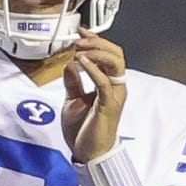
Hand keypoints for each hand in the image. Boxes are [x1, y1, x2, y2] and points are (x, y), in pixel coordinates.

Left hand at [62, 29, 126, 162]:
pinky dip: (94, 69)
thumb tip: (70, 64)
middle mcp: (116, 87)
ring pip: (115, 64)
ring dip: (97, 52)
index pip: (109, 55)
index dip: (96, 40)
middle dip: (98, 42)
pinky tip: (81, 62)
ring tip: (80, 49)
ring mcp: (114, 95)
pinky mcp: (109, 105)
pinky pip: (105, 82)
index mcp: (109, 84)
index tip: (80, 31)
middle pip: (116, 54)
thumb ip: (73, 82)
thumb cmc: (84, 131)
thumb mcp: (73, 100)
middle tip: (79, 39)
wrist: (89, 154)